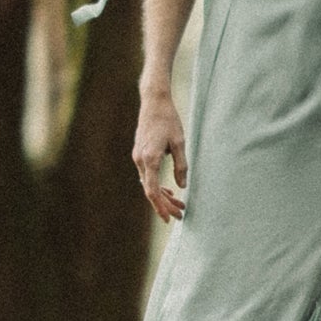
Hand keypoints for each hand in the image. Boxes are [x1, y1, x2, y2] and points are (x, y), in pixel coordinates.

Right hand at [133, 85, 187, 222]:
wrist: (154, 102)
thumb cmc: (168, 120)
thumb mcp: (180, 142)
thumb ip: (181, 165)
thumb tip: (182, 186)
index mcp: (149, 158)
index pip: (152, 190)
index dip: (161, 206)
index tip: (169, 217)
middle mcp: (140, 160)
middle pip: (150, 190)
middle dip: (165, 204)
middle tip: (180, 215)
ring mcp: (138, 157)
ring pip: (148, 184)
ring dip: (163, 196)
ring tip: (179, 205)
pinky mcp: (140, 154)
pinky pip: (147, 176)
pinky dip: (157, 185)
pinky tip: (169, 190)